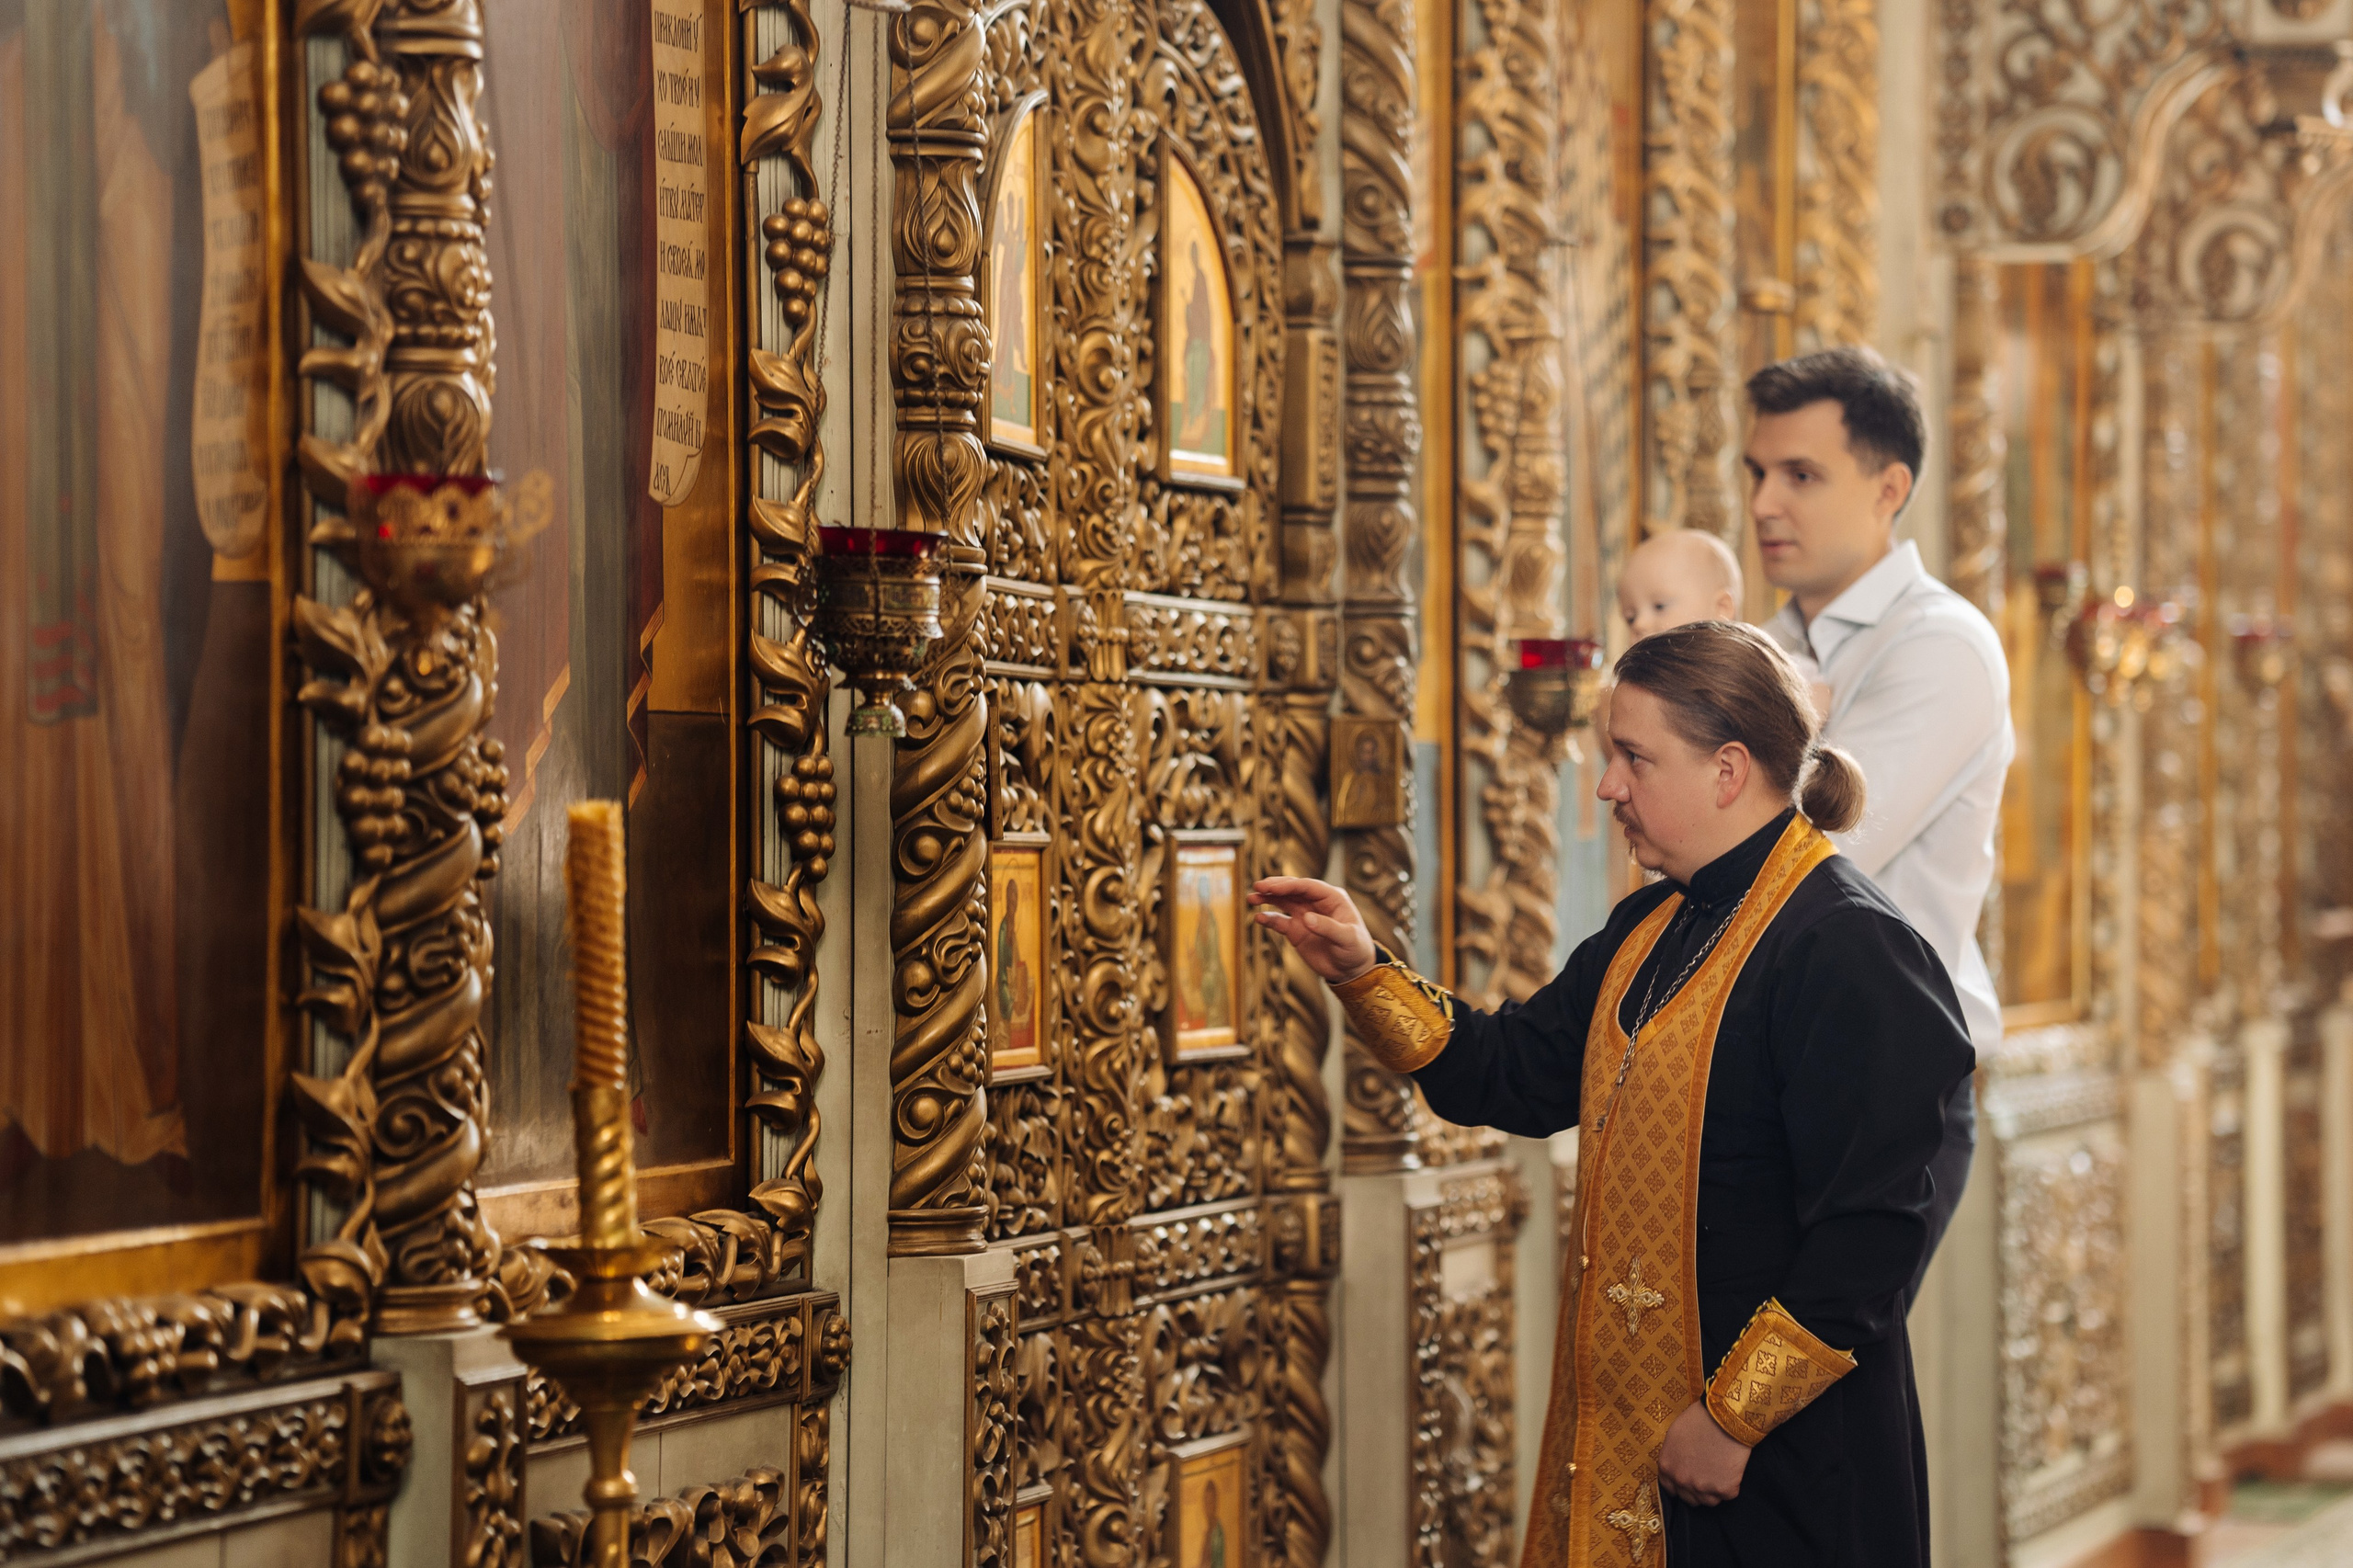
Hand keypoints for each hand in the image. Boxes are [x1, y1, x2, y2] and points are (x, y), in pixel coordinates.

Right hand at [1248, 877, 1376, 983]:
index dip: (1288, 884)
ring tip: (1251, 898)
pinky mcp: (1296, 930)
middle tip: (1258, 886)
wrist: (1351, 969)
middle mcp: (1316, 903)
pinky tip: (1259, 918)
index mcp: (1332, 898)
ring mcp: (1304, 916)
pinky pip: (1279, 922)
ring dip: (1268, 899)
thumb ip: (1329, 928)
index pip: (1307, 886)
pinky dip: (1269, 919)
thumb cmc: (1355, 950)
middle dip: (1275, 887)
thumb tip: (1307, 918)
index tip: (1271, 886)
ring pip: (1283, 902)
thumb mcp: (1347, 939)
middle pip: (1293, 890)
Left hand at [1657, 1402, 1748, 1505]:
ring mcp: (1702, 1487)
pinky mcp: (1724, 1489)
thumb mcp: (1675, 1435)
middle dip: (1697, 1490)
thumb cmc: (1700, 1420)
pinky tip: (1732, 1470)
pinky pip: (1728, 1495)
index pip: (1670, 1488)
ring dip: (1714, 1491)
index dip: (1680, 1485)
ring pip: (1708, 1501)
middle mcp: (1681, 1480)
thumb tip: (1678, 1465)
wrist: (1725, 1417)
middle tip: (1707, 1477)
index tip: (1689, 1481)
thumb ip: (1673, 1456)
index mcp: (1667, 1466)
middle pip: (1688, 1498)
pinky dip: (1731, 1485)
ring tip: (1720, 1473)